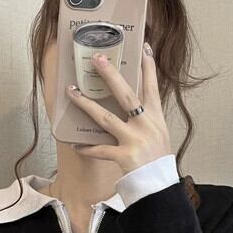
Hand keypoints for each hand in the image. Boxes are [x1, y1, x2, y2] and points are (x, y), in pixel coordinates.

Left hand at [66, 42, 171, 172]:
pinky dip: (87, 148)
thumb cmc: (157, 159)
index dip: (148, 66)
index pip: (152, 86)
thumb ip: (146, 118)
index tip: (144, 47)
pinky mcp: (124, 156)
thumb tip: (132, 105)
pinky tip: (75, 143)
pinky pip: (100, 150)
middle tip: (97, 58)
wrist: (160, 185)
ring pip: (105, 117)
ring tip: (71, 91)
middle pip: (125, 94)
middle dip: (110, 75)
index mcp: (155, 117)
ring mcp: (134, 139)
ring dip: (86, 104)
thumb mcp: (159, 134)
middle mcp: (145, 125)